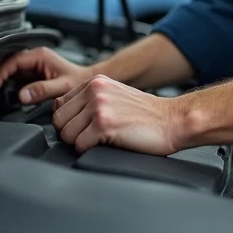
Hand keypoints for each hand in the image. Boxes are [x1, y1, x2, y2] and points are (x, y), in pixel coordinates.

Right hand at [0, 46, 90, 104]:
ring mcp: (33, 63)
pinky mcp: (33, 70)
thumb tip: (21, 95)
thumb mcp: (61, 86)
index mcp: (40, 55)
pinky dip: (7, 79)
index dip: (1, 72)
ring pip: (10, 65)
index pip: (13, 60)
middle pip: (8, 60)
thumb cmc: (78, 81)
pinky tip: (3, 89)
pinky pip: (16, 72)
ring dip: (1, 75)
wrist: (87, 81)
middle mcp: (35, 56)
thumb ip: (41, 90)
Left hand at [52, 75, 184, 155]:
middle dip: (71, 133)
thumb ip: (90, 100)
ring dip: (81, 143)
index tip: (82, 127)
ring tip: (101, 140)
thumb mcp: (115, 96)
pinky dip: (89, 150)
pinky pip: (79, 145)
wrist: (173, 121)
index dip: (68, 121)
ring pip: (66, 135)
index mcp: (95, 82)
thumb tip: (63, 115)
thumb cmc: (147, 114)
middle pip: (58, 121)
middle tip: (92, 137)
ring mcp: (99, 107)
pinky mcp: (104, 125)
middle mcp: (95, 91)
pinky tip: (107, 144)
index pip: (59, 104)